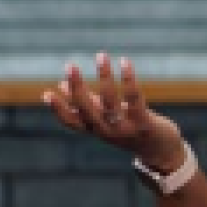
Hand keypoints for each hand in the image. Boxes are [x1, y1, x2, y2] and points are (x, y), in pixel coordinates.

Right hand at [42, 53, 185, 169]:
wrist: (160, 152)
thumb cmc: (129, 129)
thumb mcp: (105, 118)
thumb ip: (87, 103)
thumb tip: (63, 84)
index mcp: (96, 130)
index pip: (72, 123)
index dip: (58, 109)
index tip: (46, 93)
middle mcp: (107, 132)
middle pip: (87, 110)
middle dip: (76, 88)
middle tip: (69, 65)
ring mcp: (125, 129)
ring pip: (110, 100)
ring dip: (104, 76)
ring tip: (101, 55)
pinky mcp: (144, 123)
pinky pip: (134, 98)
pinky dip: (128, 79)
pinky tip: (124, 62)